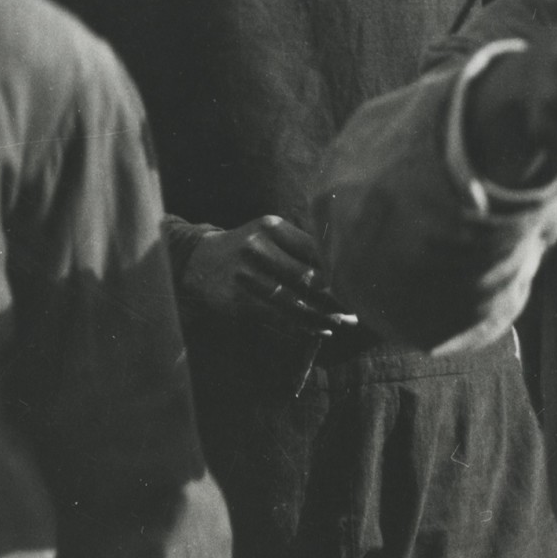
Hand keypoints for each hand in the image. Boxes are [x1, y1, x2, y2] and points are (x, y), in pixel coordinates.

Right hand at [181, 215, 355, 335]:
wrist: (198, 262)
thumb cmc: (247, 248)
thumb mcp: (268, 235)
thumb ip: (301, 247)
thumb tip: (345, 269)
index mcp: (271, 227)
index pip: (314, 249)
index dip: (338, 269)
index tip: (358, 281)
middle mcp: (258, 249)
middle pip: (307, 278)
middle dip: (336, 297)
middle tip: (356, 307)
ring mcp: (247, 277)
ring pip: (296, 303)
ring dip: (323, 317)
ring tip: (343, 322)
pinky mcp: (239, 302)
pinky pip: (279, 318)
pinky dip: (303, 326)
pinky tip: (320, 330)